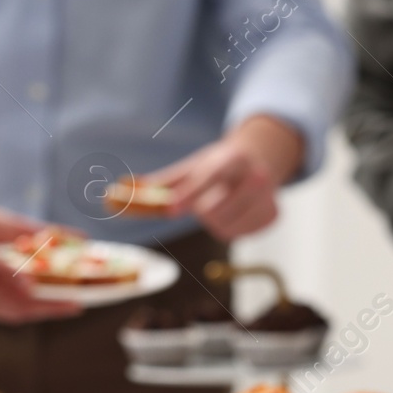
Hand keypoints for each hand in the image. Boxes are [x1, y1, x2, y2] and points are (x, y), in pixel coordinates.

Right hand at [0, 199, 82, 323]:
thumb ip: (2, 258)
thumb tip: (31, 282)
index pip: (21, 304)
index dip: (51, 307)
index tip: (78, 305)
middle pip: (12, 313)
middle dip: (44, 308)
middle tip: (72, 302)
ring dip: (24, 305)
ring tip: (51, 294)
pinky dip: (1, 298)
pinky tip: (13, 287)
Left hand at [149, 115, 304, 240]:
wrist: (261, 160)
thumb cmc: (220, 164)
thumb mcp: (194, 165)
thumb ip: (162, 182)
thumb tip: (120, 192)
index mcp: (234, 157)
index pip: (209, 177)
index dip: (189, 194)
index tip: (171, 209)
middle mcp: (256, 176)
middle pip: (213, 210)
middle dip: (200, 210)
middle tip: (203, 202)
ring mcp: (267, 198)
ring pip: (224, 227)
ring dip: (213, 222)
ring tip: (221, 205)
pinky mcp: (272, 217)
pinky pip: (237, 235)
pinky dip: (230, 227)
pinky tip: (236, 212)